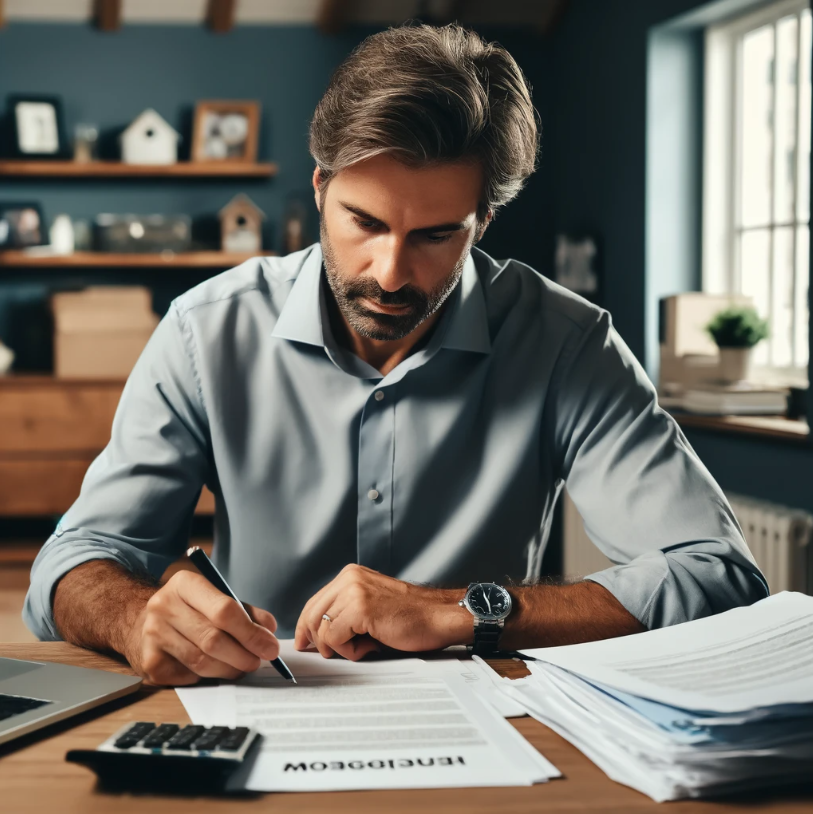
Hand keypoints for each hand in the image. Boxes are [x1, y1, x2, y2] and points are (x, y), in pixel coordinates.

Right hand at [123, 570, 279, 685]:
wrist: (142, 621)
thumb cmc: (189, 609)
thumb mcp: (215, 598)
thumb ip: (245, 611)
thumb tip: (269, 629)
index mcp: (184, 584)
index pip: (224, 610)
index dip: (251, 632)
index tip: (270, 646)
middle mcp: (164, 607)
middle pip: (213, 639)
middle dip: (244, 655)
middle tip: (259, 661)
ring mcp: (153, 636)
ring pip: (202, 662)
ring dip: (229, 669)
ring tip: (243, 667)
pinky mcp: (150, 662)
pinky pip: (189, 676)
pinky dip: (208, 676)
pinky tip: (215, 669)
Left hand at [294, 564, 471, 660]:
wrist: (439, 616)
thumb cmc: (410, 617)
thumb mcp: (370, 606)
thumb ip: (344, 613)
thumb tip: (316, 636)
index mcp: (350, 575)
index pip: (314, 602)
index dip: (306, 626)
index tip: (303, 642)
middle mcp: (349, 578)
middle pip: (312, 616)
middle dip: (319, 641)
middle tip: (336, 653)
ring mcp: (353, 592)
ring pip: (323, 630)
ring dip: (342, 647)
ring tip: (366, 644)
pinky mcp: (360, 608)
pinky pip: (335, 639)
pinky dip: (351, 650)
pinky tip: (372, 644)